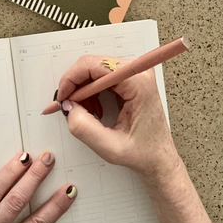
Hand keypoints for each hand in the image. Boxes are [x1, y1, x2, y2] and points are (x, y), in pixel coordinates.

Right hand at [45, 54, 180, 177]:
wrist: (159, 157)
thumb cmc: (144, 153)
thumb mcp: (111, 148)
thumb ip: (85, 128)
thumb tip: (68, 107)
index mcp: (138, 84)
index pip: (95, 65)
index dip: (72, 78)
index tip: (63, 97)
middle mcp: (137, 72)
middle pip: (92, 65)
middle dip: (75, 86)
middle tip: (70, 107)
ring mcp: (133, 74)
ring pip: (93, 70)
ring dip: (83, 91)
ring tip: (86, 113)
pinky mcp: (129, 79)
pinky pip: (99, 76)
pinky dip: (90, 92)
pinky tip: (94, 110)